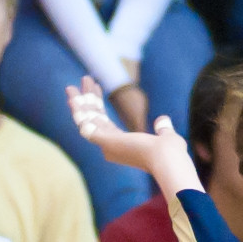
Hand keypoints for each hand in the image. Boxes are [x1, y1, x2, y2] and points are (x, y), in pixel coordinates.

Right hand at [69, 78, 195, 180]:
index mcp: (124, 146)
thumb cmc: (171, 155)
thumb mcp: (167, 137)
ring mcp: (107, 145)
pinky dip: (77, 110)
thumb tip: (163, 120)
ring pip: (86, 122)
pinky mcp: (104, 141)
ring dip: (78, 103)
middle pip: (94, 120)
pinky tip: (72, 96)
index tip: (96, 86)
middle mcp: (111, 148)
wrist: (169, 161)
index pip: (105, 124)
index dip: (98, 105)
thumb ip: (163, 129)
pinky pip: (84, 125)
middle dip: (87, 100)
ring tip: (71, 86)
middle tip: (84, 80)